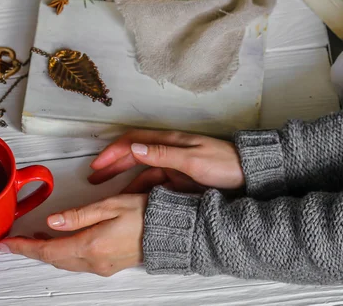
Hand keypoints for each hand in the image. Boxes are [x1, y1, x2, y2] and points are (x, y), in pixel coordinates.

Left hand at [0, 194, 145, 275]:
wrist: (172, 231)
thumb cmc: (146, 213)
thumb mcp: (111, 205)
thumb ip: (80, 215)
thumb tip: (53, 220)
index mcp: (91, 245)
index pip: (48, 250)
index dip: (25, 247)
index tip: (8, 244)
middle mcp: (94, 261)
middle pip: (54, 259)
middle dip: (33, 250)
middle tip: (16, 241)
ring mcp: (102, 266)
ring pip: (65, 262)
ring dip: (48, 252)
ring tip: (35, 239)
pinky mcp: (110, 265)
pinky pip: (78, 262)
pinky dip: (64, 253)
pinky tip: (62, 243)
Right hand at [88, 130, 244, 192]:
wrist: (250, 176)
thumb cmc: (225, 165)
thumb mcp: (193, 160)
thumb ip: (163, 154)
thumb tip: (133, 148)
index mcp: (170, 141)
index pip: (134, 142)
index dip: (113, 151)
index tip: (97, 164)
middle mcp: (169, 151)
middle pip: (133, 154)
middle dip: (111, 164)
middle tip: (92, 177)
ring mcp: (174, 165)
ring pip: (141, 170)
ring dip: (122, 178)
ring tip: (104, 191)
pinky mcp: (179, 179)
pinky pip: (153, 183)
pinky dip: (137, 190)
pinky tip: (129, 200)